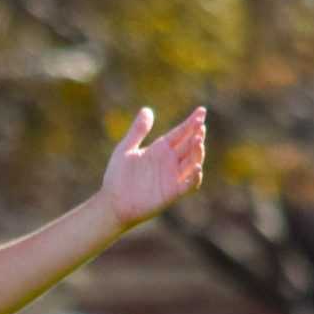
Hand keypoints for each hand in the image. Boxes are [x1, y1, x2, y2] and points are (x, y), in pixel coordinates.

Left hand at [99, 106, 205, 228]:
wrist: (111, 203)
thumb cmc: (117, 177)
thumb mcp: (125, 150)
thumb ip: (137, 131)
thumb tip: (147, 110)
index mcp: (161, 149)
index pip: (181, 133)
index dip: (192, 122)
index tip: (201, 111)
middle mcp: (170, 161)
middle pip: (189, 145)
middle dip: (197, 134)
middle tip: (200, 125)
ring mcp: (173, 177)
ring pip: (193, 162)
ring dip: (197, 152)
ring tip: (198, 141)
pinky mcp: (172, 193)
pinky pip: (189, 185)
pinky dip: (194, 178)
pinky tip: (197, 168)